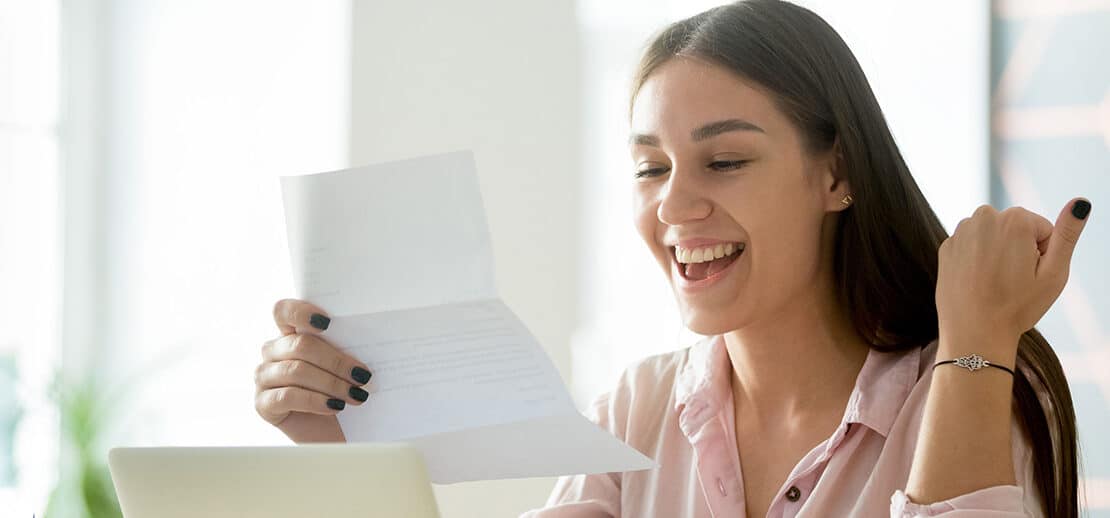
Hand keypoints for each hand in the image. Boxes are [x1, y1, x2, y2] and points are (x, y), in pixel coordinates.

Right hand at [254, 299, 372, 442]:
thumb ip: (345, 349)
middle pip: (299, 345)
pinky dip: (316, 401)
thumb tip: (368, 341)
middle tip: (362, 375)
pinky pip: (288, 396)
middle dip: (335, 360)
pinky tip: (335, 406)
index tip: (328, 322)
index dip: (302, 312)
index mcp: (290, 334)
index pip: (284, 311)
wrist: (334, 434)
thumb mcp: (344, 368)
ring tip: (356, 395)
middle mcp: (272, 352)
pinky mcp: (263, 404)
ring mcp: (264, 377)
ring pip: (295, 370)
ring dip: (331, 383)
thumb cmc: (342, 393)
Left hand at [935, 198, 1090, 360]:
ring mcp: (961, 231)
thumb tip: (1081, 202)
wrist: (973, 334)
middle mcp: (983, 217)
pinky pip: (972, 247)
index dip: (1042, 254)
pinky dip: (977, 260)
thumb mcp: (1054, 273)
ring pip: (993, 237)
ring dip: (998, 253)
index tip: (1029, 275)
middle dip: (1020, 250)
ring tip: (995, 281)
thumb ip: (1068, 234)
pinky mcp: (946, 246)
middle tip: (1013, 280)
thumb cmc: (1017, 307)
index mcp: (1014, 219)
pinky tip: (977, 282)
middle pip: (1016, 229)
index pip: (1043, 230)